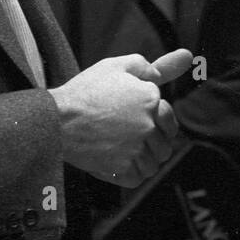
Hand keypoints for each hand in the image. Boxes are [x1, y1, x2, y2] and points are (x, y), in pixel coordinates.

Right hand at [49, 49, 191, 186]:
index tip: (138, 120)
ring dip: (143, 159)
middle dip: (153, 142)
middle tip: (129, 136)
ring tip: (122, 149)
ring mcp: (136, 149)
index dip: (156, 120)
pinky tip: (116, 162)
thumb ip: (149, 66)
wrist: (57, 119)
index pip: (169, 118)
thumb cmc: (85, 91)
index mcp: (151, 99)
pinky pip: (138, 178)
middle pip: (165, 144)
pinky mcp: (122, 169)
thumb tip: (182, 60)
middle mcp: (148, 125)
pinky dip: (131, 174)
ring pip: (153, 163)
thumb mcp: (116, 66)